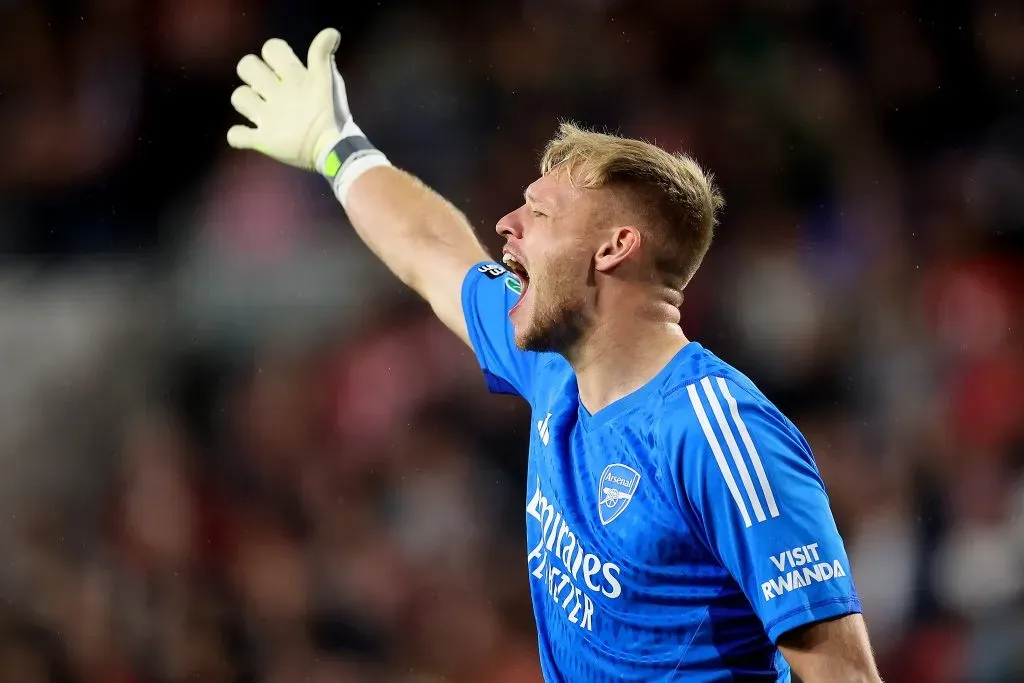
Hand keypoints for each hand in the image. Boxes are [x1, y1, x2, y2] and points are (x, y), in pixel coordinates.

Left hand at [227, 28, 354, 172]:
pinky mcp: (262, 141)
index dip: (273, 53)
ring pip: (239, 97)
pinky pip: (237, 136)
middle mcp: (277, 94)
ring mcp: (267, 118)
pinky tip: (247, 135)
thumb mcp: (330, 81)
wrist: (334, 150)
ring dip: (246, 102)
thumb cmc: (334, 115)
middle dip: (252, 73)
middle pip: (246, 66)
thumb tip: (331, 33)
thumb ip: (324, 56)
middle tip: (264, 86)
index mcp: (294, 78)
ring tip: (258, 111)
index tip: (281, 65)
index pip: (272, 48)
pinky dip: (239, 136)